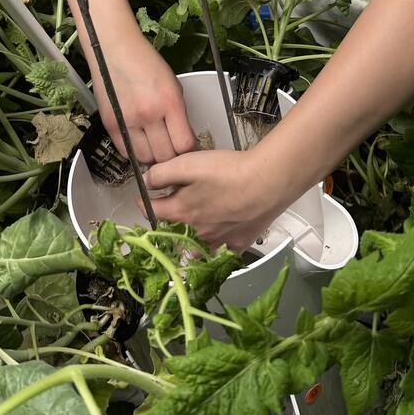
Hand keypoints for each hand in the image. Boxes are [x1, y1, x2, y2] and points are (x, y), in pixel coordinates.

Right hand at [89, 31, 195, 164]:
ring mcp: (128, 121)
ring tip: (154, 146)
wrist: (115, 50)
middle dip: (170, 155)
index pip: (184, 144)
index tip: (186, 147)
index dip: (187, 150)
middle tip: (170, 148)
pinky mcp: (110, 125)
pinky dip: (135, 151)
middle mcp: (149, 114)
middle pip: (165, 156)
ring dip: (152, 156)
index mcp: (170, 102)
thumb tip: (183, 139)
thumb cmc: (145, 63)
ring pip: (145, 158)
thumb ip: (179, 114)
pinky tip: (139, 141)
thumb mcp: (173, 85)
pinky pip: (126, 152)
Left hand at [144, 146, 290, 253]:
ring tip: (195, 227)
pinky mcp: (239, 243)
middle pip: (174, 232)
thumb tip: (146, 181)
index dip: (145, 202)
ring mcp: (219, 241)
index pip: (152, 212)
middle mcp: (196, 233)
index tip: (145, 198)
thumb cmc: (230, 172)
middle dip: (169, 222)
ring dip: (191, 239)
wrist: (268, 182)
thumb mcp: (187, 163)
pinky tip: (223, 234)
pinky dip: (219, 245)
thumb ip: (161, 173)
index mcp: (181, 212)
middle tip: (172, 209)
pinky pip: (223, 250)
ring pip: (197, 247)